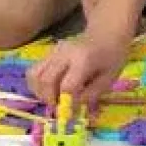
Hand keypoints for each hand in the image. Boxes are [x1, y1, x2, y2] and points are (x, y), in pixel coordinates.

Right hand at [27, 0, 145, 108]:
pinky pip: (34, 71)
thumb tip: (74, 109)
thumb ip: (91, 95)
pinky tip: (50, 89)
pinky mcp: (48, 52)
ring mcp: (53, 51)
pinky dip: (37, 85)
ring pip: (34, 75)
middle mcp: (64, 53)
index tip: (72, 113)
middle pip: (45, 80)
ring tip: (54, 98)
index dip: (67, 104)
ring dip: (40, 92)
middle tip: (61, 107)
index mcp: (82, 60)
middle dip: (50, 100)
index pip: (67, 86)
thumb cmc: (111, 56)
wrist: (106, 32)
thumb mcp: (108, 79)